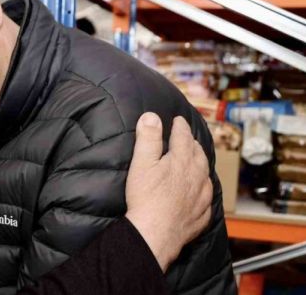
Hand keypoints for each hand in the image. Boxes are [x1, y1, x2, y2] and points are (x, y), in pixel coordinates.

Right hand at [125, 113, 212, 271]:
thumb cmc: (146, 197)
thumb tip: (151, 116)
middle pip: (198, 155)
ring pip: (206, 175)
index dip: (180, 126)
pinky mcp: (201, 215)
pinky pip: (206, 198)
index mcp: (182, 161)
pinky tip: (200, 193)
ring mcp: (201, 197)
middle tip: (188, 138)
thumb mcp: (141, 163)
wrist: (155, 233)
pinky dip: (203, 190)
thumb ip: (148, 138)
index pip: (183, 137)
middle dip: (193, 144)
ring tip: (197, 161)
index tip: (178, 120)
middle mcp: (196, 176)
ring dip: (201, 165)